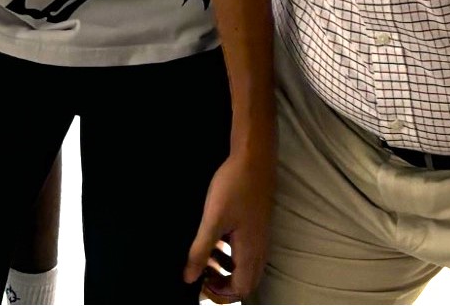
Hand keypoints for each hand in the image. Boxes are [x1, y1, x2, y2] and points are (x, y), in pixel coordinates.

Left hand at [183, 146, 273, 302]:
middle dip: (224, 284)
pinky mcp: (257, 225)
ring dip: (226, 269)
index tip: (201, 283)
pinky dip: (230, 253)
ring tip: (206, 257)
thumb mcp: (212, 220)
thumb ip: (201, 250)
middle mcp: (259, 248)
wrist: (254, 158)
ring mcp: (260, 236)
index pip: (241, 289)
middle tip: (203, 274)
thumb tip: (189, 277)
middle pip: (246, 281)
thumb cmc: (234, 187)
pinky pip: (246, 251)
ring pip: (245, 266)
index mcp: (250, 252)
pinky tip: (216, 238)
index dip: (221, 294)